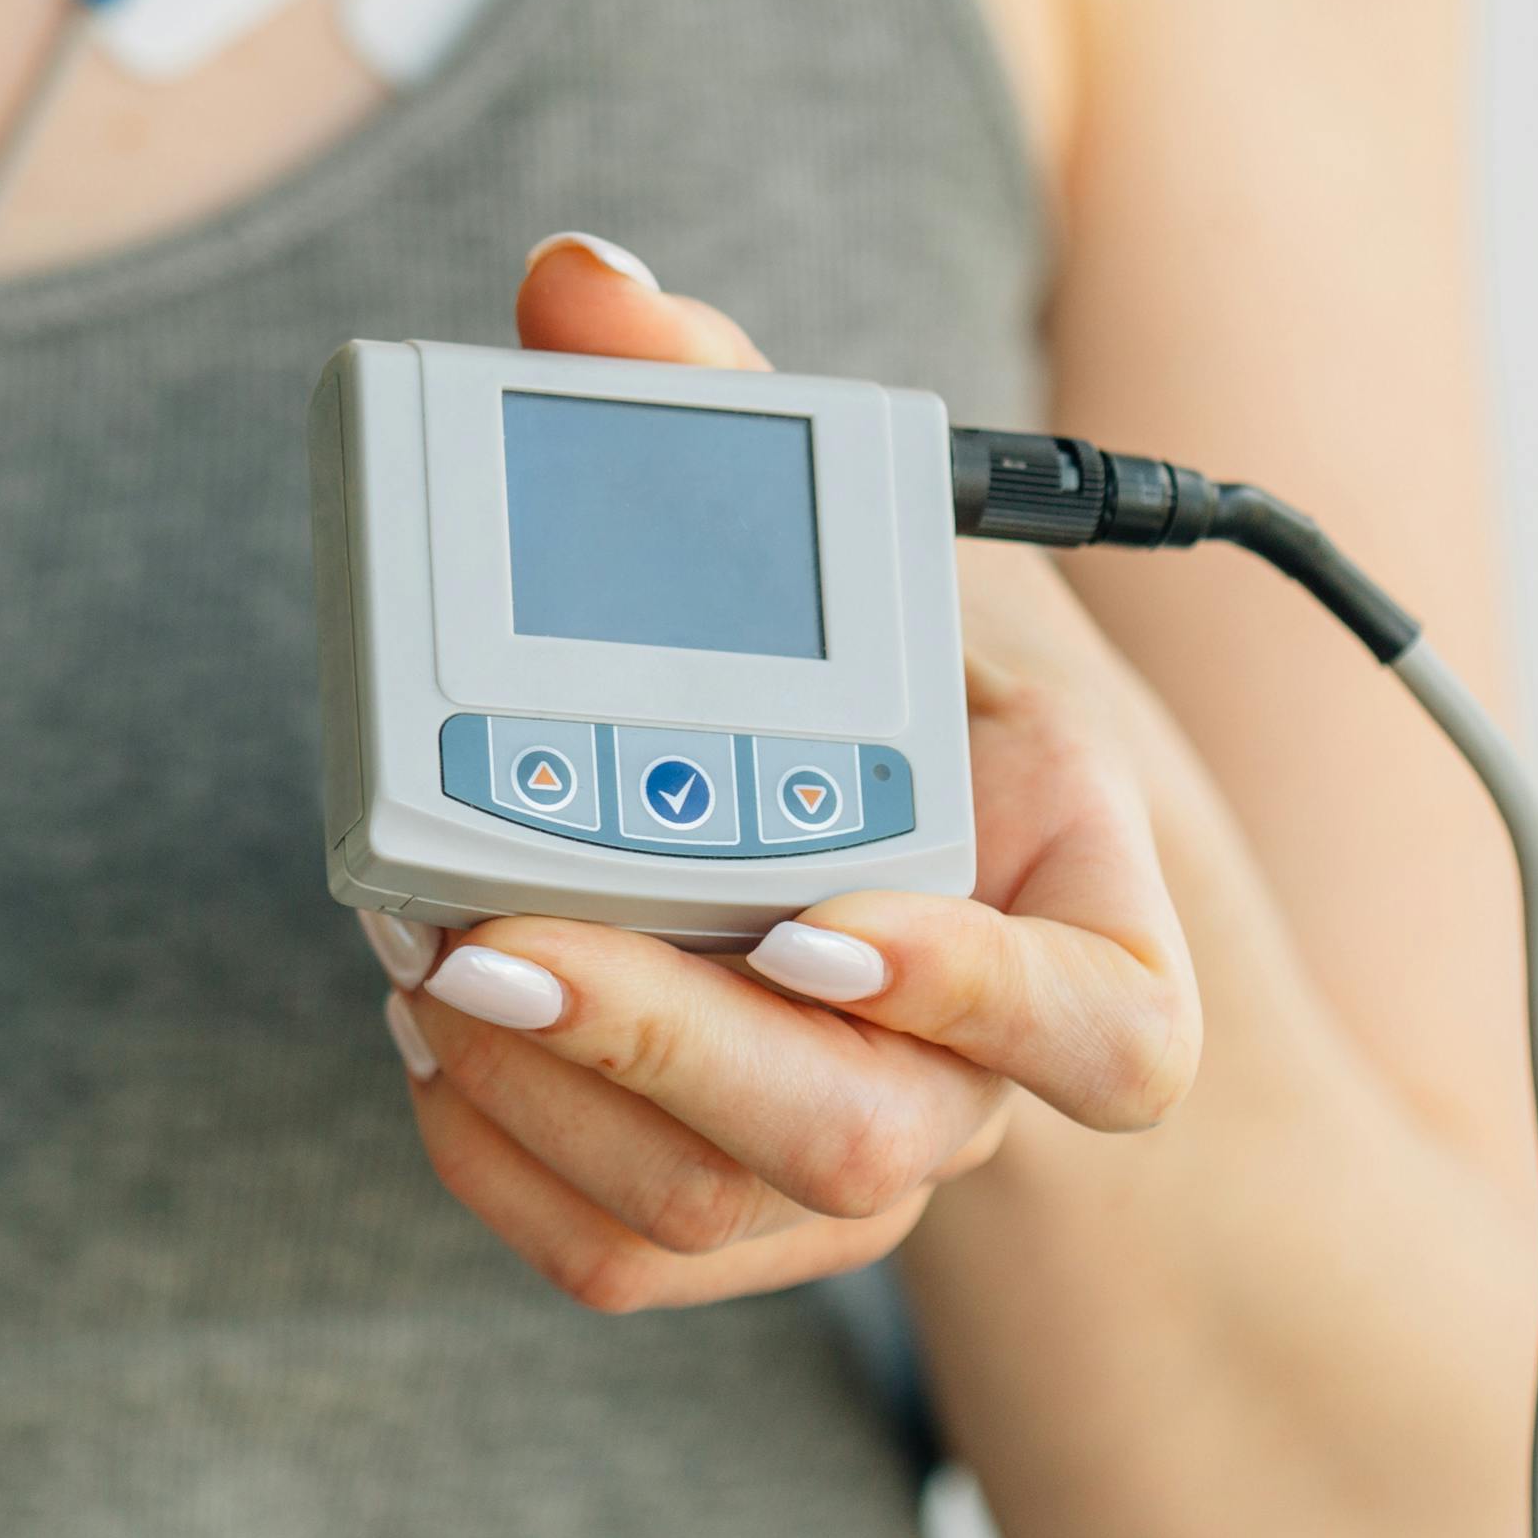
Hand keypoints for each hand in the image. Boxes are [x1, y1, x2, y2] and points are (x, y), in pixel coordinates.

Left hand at [359, 234, 1202, 1311]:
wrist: (869, 826)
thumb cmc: (899, 681)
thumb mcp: (858, 533)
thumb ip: (735, 413)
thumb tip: (581, 284)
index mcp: (1079, 919)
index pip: (1108, 1035)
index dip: (976, 998)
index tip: (813, 921)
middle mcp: (972, 1071)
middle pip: (866, 1138)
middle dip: (667, 1037)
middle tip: (499, 934)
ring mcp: (854, 1157)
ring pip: (726, 1201)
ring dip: (556, 1088)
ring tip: (429, 956)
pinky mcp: (734, 1212)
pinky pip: (628, 1253)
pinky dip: (506, 1163)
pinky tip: (434, 1038)